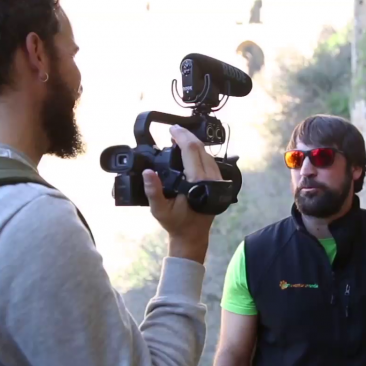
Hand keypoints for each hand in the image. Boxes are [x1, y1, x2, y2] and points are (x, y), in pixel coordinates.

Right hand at [143, 125, 223, 262]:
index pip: (191, 150)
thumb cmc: (176, 223)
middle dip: (187, 136)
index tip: (172, 129)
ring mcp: (216, 180)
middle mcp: (210, 179)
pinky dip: (199, 152)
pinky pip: (210, 161)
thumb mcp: (160, 210)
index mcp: (197, 182)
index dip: (181, 136)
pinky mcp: (217, 181)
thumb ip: (152, 191)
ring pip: (207, 153)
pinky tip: (190, 151)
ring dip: (194, 143)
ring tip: (179, 138)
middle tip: (174, 130)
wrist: (193, 235)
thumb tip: (148, 172)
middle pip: (201, 148)